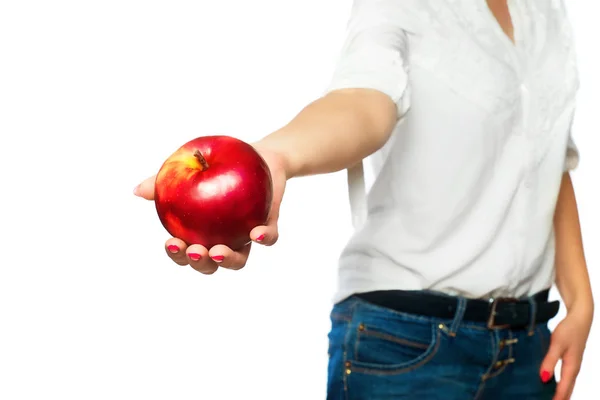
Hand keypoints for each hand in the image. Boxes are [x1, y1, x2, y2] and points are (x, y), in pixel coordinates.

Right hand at [134, 144, 286, 273]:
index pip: (185, 252)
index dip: (177, 255)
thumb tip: (138, 191)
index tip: (171, 242)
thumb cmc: (216, 165)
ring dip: (228, 260)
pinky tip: (256, 233)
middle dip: (199, 263)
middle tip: (195, 250)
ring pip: (239, 261)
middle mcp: (223, 241)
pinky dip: (263, 238)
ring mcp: (246, 237)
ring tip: (218, 251)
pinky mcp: (269, 226)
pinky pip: (269, 238)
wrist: (257, 155)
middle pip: (210, 264)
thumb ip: (163, 182)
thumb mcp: (188, 168)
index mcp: (201, 233)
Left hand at [540, 307, 592, 399]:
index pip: (564, 388)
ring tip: (551, 399)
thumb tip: (543, 378)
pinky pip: (566, 377)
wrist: (580, 318)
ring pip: (568, 384)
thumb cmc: (569, 330)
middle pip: (568, 389)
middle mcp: (574, 368)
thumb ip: (550, 361)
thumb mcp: (557, 344)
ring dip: (560, 392)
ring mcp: (574, 365)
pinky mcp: (571, 360)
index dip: (557, 398)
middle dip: (560, 398)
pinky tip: (552, 384)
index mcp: (572, 367)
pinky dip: (561, 384)